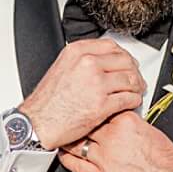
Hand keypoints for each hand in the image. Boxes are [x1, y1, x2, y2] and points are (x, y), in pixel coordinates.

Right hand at [19, 40, 144, 150]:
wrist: (36, 124)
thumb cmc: (46, 103)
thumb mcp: (61, 69)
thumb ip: (81, 61)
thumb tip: (100, 62)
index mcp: (78, 52)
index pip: (112, 46)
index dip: (123, 55)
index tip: (126, 63)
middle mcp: (88, 64)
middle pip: (124, 61)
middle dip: (134, 71)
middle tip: (136, 79)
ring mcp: (96, 84)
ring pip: (129, 79)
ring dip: (136, 86)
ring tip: (135, 92)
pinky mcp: (102, 105)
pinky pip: (128, 98)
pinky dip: (134, 100)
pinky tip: (131, 102)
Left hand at [59, 111, 172, 171]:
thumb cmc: (166, 161)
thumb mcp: (149, 130)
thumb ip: (128, 123)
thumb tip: (116, 118)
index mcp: (127, 122)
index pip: (102, 107)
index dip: (92, 107)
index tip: (86, 104)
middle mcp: (113, 138)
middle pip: (86, 123)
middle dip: (79, 121)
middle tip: (70, 118)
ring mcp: (104, 158)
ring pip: (77, 142)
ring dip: (69, 138)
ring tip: (64, 135)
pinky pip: (74, 165)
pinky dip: (66, 157)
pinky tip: (63, 153)